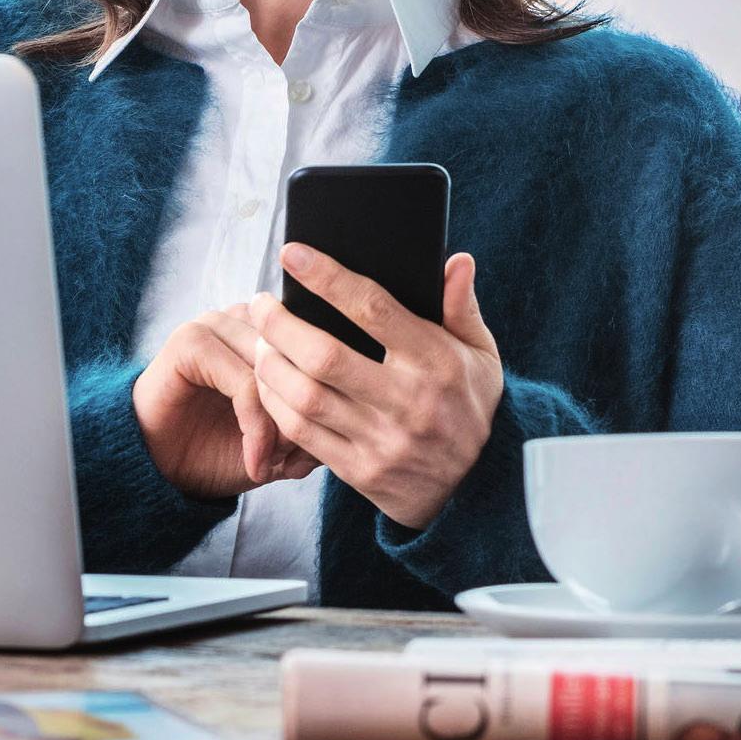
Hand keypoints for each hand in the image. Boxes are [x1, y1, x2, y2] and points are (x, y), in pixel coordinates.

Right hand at [132, 304, 323, 499]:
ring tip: (275, 463)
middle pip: (301, 357)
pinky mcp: (191, 343)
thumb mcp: (282, 444)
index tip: (326, 448)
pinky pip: (242, 382)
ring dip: (281, 425)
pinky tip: (256, 461)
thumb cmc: (220, 451)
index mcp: (270, 331)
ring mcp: (216, 325)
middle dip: (306, 415)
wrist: (162, 469)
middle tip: (299, 460)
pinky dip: (255, 426)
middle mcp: (245, 319)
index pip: (320, 345)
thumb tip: (353, 426)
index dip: (328, 397)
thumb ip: (317, 429)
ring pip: (275, 370)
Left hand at [244, 245, 505, 528]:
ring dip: (269, 364)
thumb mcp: (481, 354)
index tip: (292, 254)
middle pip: (324, 356)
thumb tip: (456, 260)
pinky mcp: (361, 471)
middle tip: (259, 303)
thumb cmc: (471, 404)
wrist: (478, 485)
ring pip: (305, 397)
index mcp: (437, 361)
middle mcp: (409, 401)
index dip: (327, 278)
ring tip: (258, 341)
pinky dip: (275, 404)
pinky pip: (303, 434)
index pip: (373, 309)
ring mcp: (382, 440)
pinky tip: (266, 382)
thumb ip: (462, 307)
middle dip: (280, 325)